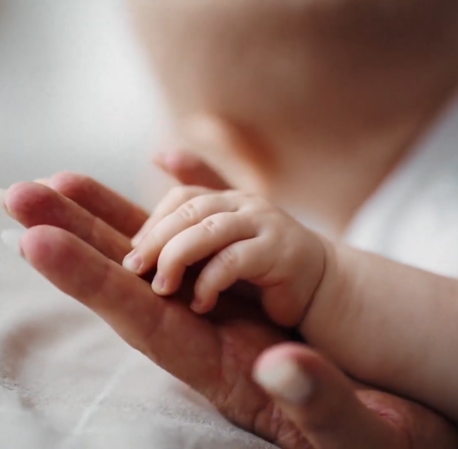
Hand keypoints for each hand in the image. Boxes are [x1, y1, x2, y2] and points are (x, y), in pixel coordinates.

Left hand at [0, 172, 457, 447]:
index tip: (33, 239)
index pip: (145, 322)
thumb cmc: (398, 442)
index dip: (89, 280)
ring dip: (108, 218)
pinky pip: (209, 242)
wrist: (423, 426)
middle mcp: (215, 340)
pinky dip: (184, 203)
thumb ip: (323, 407)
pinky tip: (160, 171)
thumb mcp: (363, 435)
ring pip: (159, 258)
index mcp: (226, 374)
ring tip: (58, 180)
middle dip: (74, 237)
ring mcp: (233, 316)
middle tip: (13, 194)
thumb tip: (280, 365)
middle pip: (131, 283)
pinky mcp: (259, 296)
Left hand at [124, 186, 325, 326]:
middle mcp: (247, 206)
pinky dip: (210, 282)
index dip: (155, 222)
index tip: (135, 251)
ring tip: (161, 287)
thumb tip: (159, 154)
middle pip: (190, 211)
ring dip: (176, 258)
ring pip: (208, 231)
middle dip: (157, 240)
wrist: (323, 289)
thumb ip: (196, 206)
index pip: (183, 198)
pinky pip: (233, 261)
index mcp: (230, 201)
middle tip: (134, 268)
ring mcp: (265, 225)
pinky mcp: (280, 254)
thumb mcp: (226, 238)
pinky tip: (200, 303)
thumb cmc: (266, 266)